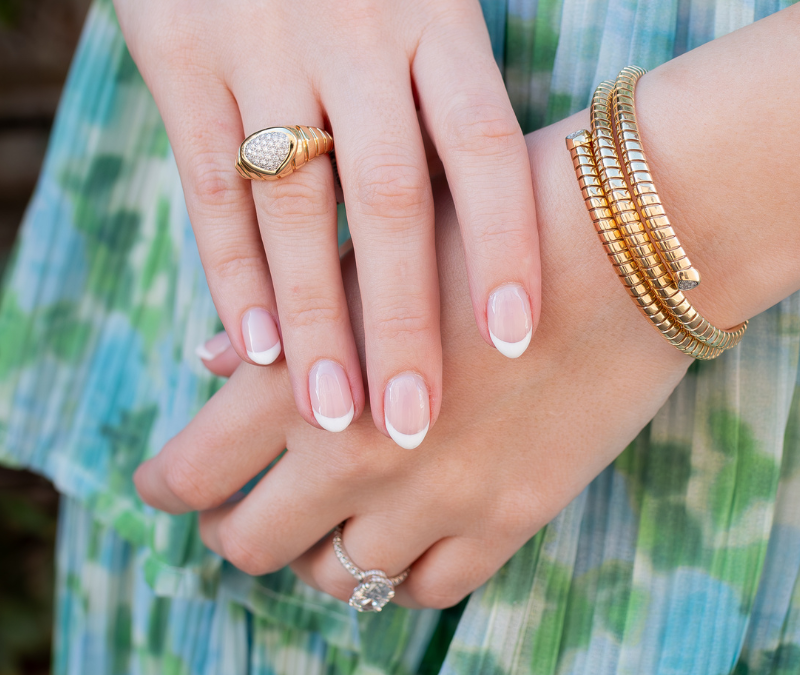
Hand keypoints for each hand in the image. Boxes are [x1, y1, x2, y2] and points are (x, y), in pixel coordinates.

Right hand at [26, 0, 540, 441]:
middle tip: (416, 427)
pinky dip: (234, 269)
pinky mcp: (178, 52)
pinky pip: (213, 181)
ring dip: (314, 324)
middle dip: (406, 324)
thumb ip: (444, 97)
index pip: (487, 148)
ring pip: (295, 207)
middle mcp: (357, 24)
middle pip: (391, 199)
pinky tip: (249, 342)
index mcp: (437, 12)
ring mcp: (263, 36)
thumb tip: (468, 239)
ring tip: (332, 416)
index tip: (516, 344)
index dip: (508, 249)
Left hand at [135, 115, 700, 605]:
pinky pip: (430, 588)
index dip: (168, 482)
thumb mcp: (378, 242)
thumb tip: (211, 362)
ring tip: (335, 512)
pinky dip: (404, 569)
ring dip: (321, 551)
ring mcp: (437, 498)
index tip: (169, 478)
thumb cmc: (497, 210)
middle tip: (249, 500)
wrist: (630, 237)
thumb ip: (291, 309)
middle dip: (236, 524)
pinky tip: (410, 527)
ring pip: (338, 579)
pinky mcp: (512, 517)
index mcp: (304, 377)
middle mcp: (356, 453)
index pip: (192, 473)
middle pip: (251, 544)